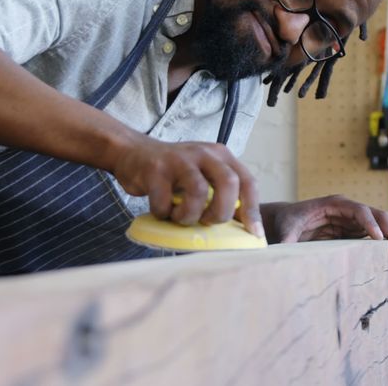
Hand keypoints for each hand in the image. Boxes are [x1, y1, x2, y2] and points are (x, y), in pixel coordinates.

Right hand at [111, 135, 263, 237]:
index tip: (254, 234)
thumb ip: (222, 193)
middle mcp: (204, 153)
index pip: (247, 181)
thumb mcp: (204, 174)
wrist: (133, 153)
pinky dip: (163, 213)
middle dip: (222, 211)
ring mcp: (179, 160)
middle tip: (208, 222)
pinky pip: (164, 201)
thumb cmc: (174, 173)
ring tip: (180, 217)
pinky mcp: (155, 169)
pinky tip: (161, 210)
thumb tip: (244, 228)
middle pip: (228, 182)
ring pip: (198, 191)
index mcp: (221, 156)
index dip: (252, 210)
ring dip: (190, 215)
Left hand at [263, 195, 387, 259]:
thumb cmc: (287, 221)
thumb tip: (284, 250)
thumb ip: (287, 239)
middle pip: (377, 215)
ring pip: (381, 226)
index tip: (378, 239)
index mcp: (334, 204)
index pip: (359, 210)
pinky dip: (386, 245)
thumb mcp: (286, 229)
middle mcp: (348, 210)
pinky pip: (375, 236)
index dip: (370, 223)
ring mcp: (353, 221)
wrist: (285, 221)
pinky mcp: (354, 232)